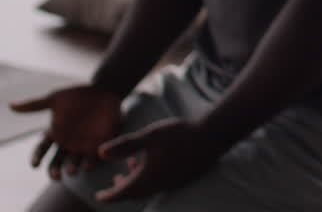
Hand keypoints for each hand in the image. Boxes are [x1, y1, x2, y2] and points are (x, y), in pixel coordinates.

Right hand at [10, 85, 122, 179]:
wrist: (104, 90)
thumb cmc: (77, 95)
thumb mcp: (56, 99)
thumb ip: (34, 105)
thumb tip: (10, 105)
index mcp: (54, 133)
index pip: (42, 149)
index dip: (38, 157)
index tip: (35, 165)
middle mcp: (66, 142)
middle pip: (57, 162)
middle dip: (54, 170)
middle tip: (55, 177)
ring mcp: (82, 144)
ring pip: (74, 162)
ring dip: (72, 168)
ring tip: (71, 171)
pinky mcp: (98, 143)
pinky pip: (93, 157)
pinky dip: (89, 163)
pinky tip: (87, 167)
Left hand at [93, 118, 225, 202]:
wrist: (213, 136)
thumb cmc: (181, 134)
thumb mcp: (150, 135)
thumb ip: (125, 145)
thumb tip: (100, 153)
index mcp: (148, 178)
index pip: (122, 193)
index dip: (108, 196)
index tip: (98, 197)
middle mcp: (159, 185)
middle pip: (135, 194)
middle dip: (122, 190)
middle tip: (114, 182)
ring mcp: (173, 183)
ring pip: (148, 189)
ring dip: (136, 182)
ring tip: (131, 166)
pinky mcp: (183, 178)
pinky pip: (160, 184)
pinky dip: (150, 178)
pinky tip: (153, 162)